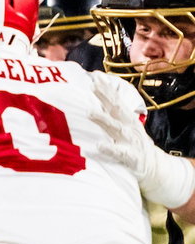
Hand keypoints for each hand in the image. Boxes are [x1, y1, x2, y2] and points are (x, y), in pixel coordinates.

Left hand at [88, 71, 194, 207]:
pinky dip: (109, 148)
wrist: (154, 168)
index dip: (107, 88)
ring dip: (103, 120)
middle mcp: (128, 127)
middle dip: (105, 96)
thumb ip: (110, 115)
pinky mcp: (130, 157)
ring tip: (89, 112)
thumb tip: (94, 101)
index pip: (115, 101)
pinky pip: (119, 153)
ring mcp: (130, 141)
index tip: (95, 76)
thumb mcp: (123, 127)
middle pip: (116, 109)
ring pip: (116, 128)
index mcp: (126, 120)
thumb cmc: (132, 145)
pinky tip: (99, 145)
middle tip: (93, 85)